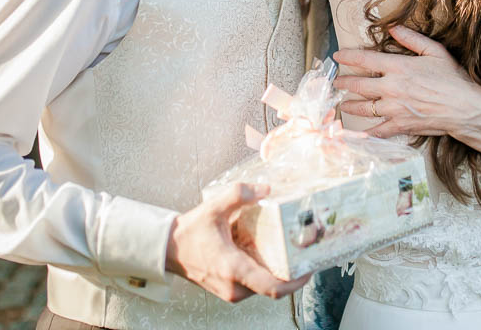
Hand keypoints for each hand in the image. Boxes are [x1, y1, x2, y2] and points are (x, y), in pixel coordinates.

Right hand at [165, 182, 310, 302]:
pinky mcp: (230, 290)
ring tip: (286, 247)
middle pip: (274, 286)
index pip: (274, 288)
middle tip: (303, 249)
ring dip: (276, 269)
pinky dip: (264, 269)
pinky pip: (255, 283)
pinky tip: (266, 250)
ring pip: (265, 284)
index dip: (297, 280)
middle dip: (291, 270)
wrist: (169, 248)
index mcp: (234, 270)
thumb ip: (240, 193)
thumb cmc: (190, 232)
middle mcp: (235, 287)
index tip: (310, 266)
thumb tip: (266, 189)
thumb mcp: (214, 207)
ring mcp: (232, 292)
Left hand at [335, 25, 480, 138]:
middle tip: (337, 82)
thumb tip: (394, 28)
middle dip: (344, 83)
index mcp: (398, 67)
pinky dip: (366, 133)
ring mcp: (394, 109)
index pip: (365, 60)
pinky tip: (359, 133)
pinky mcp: (400, 125)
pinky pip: (378, 130)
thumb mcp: (435, 51)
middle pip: (359, 85)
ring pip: (364, 108)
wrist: (464, 108)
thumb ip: (412, 39)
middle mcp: (391, 88)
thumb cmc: (452, 79)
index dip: (348, 57)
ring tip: (343, 105)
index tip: (338, 56)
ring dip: (350, 106)